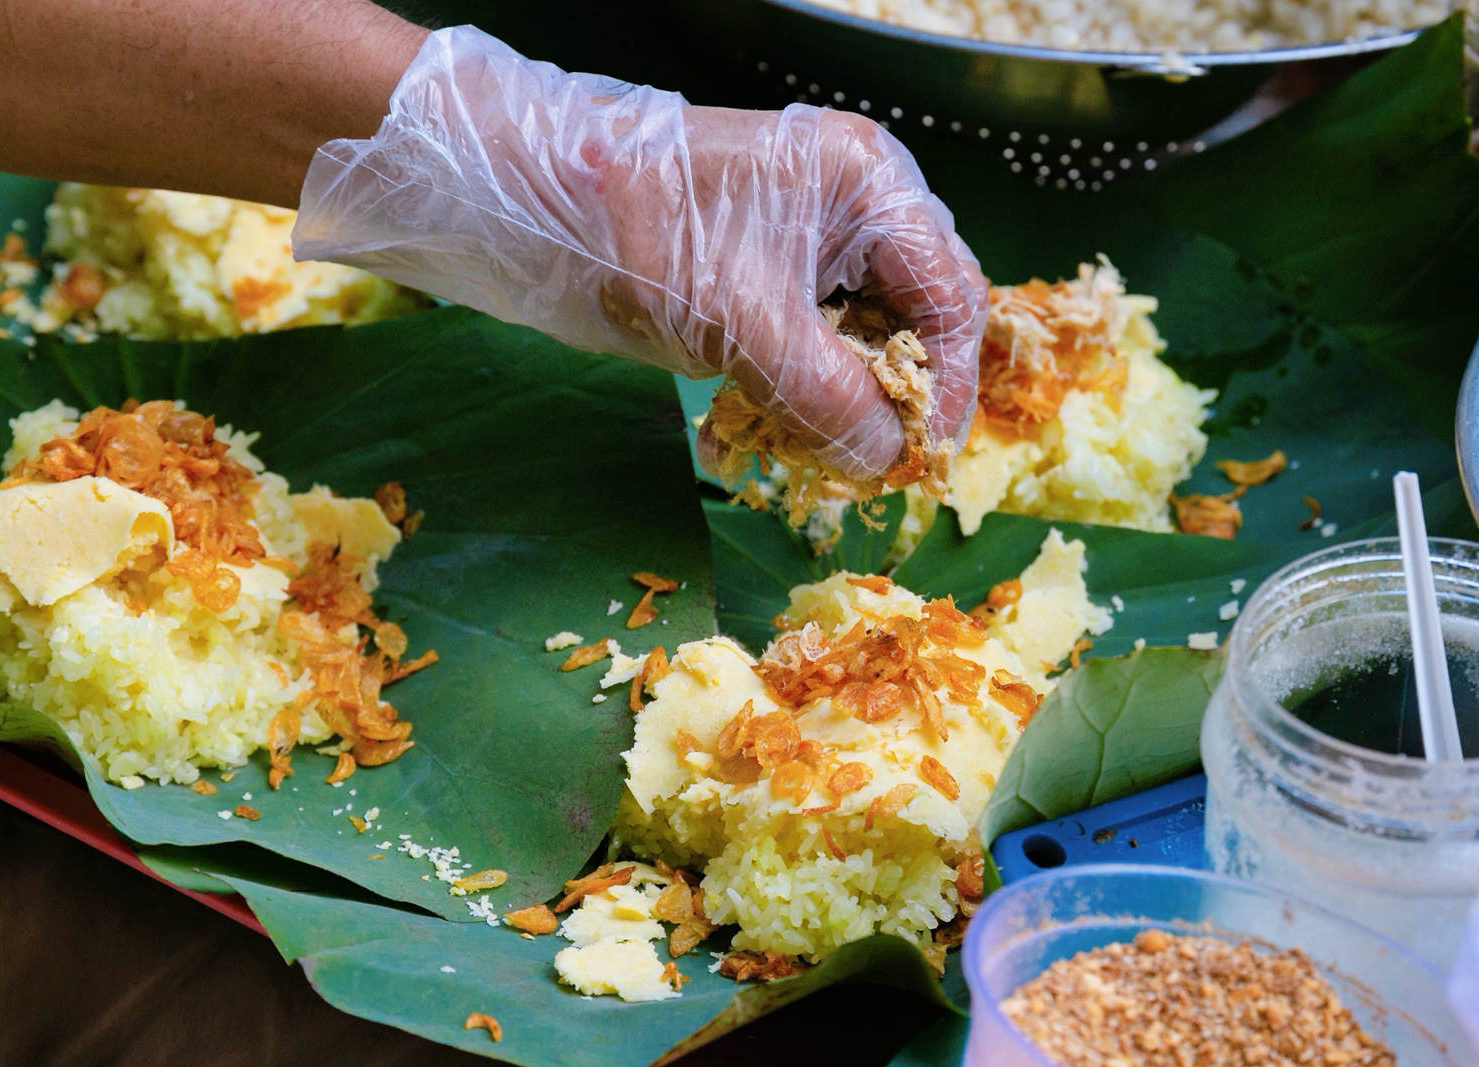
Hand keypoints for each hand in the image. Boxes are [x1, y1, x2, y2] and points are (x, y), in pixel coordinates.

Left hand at [296, 28, 986, 478]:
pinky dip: (791, 396)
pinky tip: (743, 431)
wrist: (525, 200)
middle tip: (866, 466)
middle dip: (892, 401)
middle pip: (918, 322)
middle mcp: (858, 205)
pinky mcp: (770, 271)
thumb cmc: (639, 236)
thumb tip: (889, 463)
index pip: (953, 300)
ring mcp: (814, 236)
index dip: (948, 389)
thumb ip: (831, 398)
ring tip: (795, 452)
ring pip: (863, 343)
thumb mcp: (747, 327)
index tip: (922, 463)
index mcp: (872, 188)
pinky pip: (812, 346)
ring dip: (836, 408)